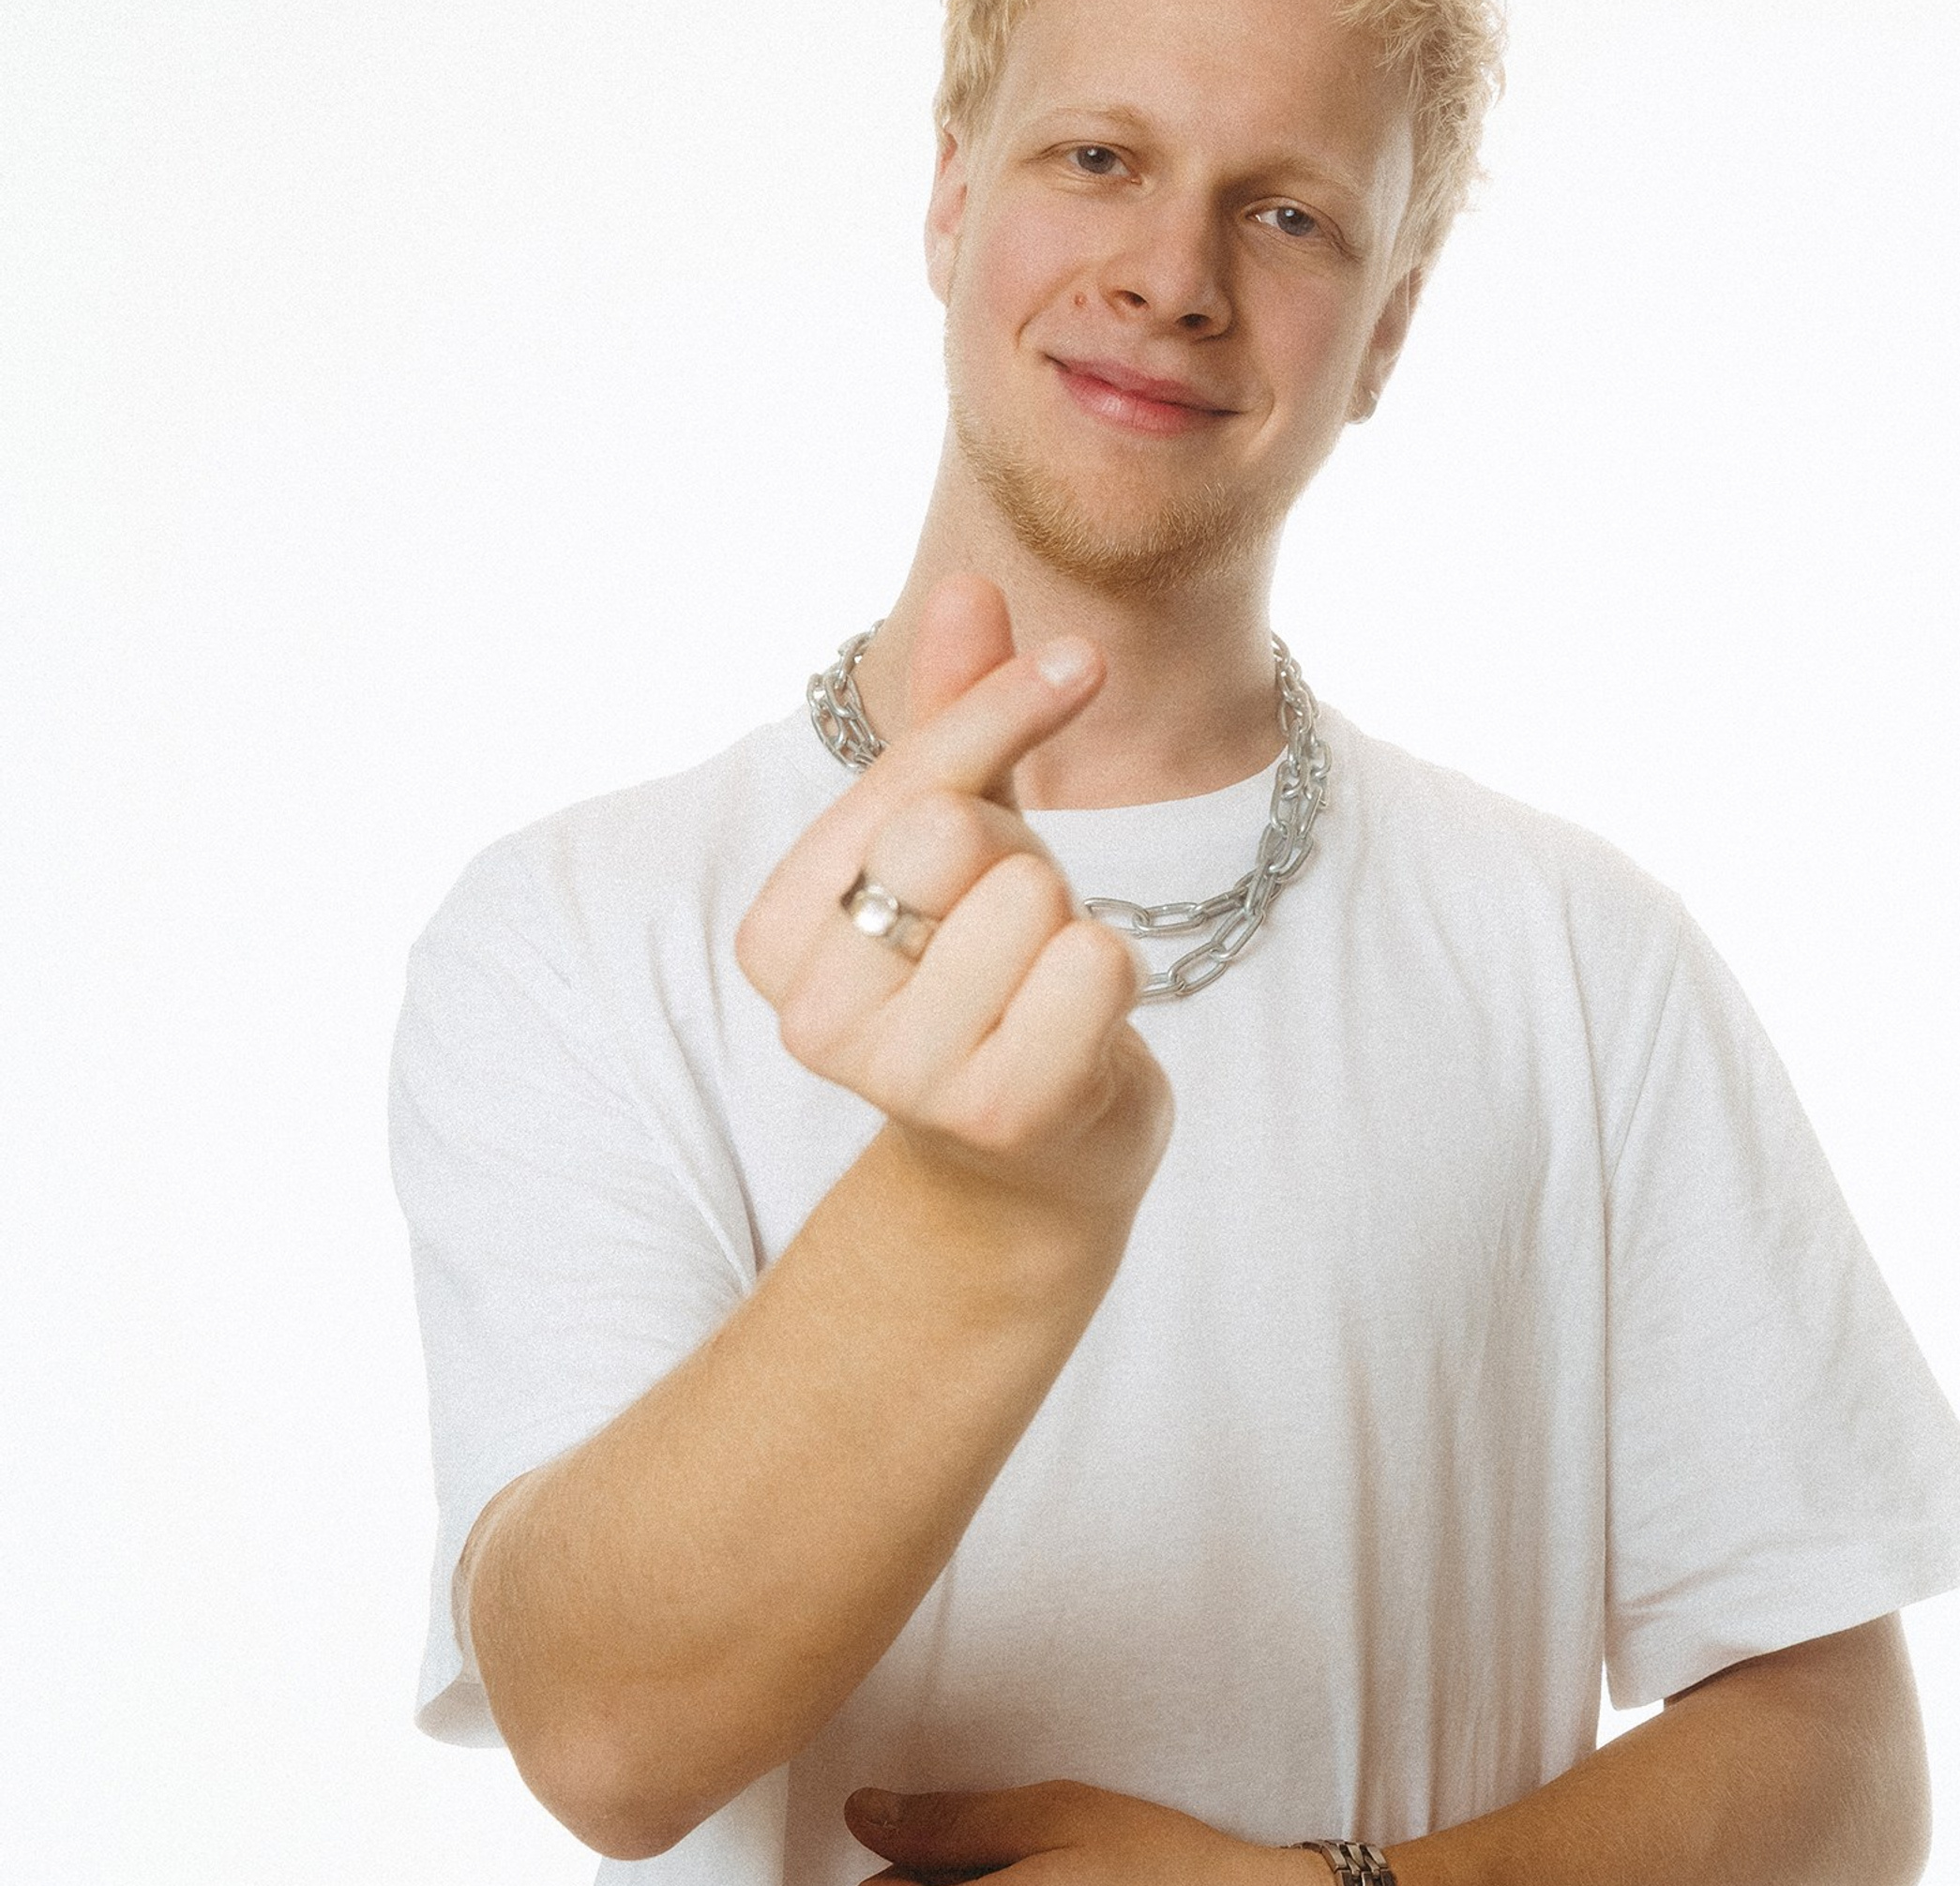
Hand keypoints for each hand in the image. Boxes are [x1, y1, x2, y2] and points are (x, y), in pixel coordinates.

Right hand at [735, 573, 1172, 1224]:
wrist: (1038, 1157)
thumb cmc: (991, 980)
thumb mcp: (969, 838)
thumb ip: (957, 721)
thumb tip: (968, 583)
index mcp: (774, 938)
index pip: (902, 778)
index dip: (1002, 712)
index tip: (1078, 668)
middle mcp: (811, 1018)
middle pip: (955, 835)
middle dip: (1022, 858)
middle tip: (1020, 927)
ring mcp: (900, 1077)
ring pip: (1033, 899)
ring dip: (1070, 927)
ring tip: (1041, 988)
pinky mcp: (999, 1114)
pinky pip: (1094, 964)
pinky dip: (1113, 979)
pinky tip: (1078, 1030)